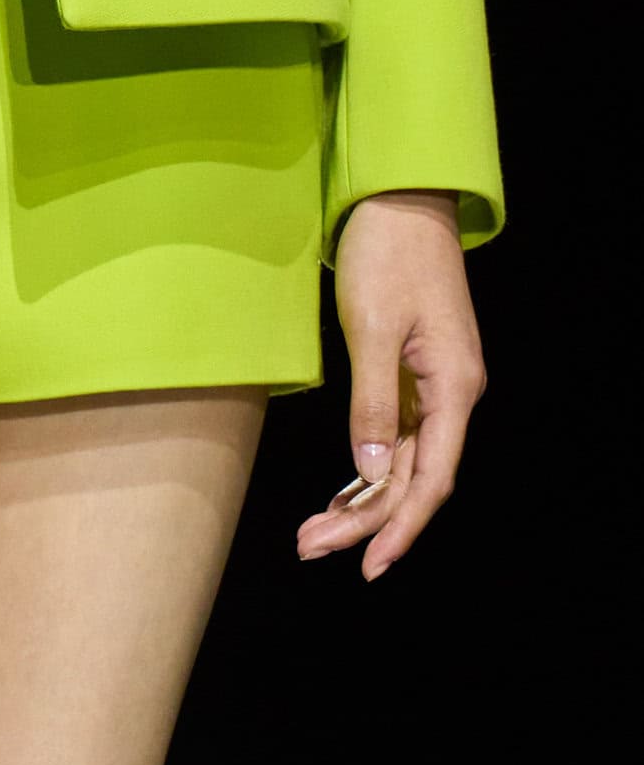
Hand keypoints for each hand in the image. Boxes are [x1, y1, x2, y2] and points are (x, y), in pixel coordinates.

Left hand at [297, 188, 486, 581]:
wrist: (400, 199)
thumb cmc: (387, 253)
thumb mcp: (371, 327)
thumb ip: (372, 403)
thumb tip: (368, 474)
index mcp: (454, 388)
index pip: (431, 479)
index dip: (400, 526)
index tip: (368, 565)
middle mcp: (452, 395)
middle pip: (414, 479)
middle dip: (366, 521)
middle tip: (310, 547)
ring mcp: (434, 385)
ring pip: (402, 462)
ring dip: (362, 500)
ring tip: (314, 532)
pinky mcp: (413, 372)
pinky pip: (395, 436)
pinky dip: (366, 467)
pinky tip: (341, 491)